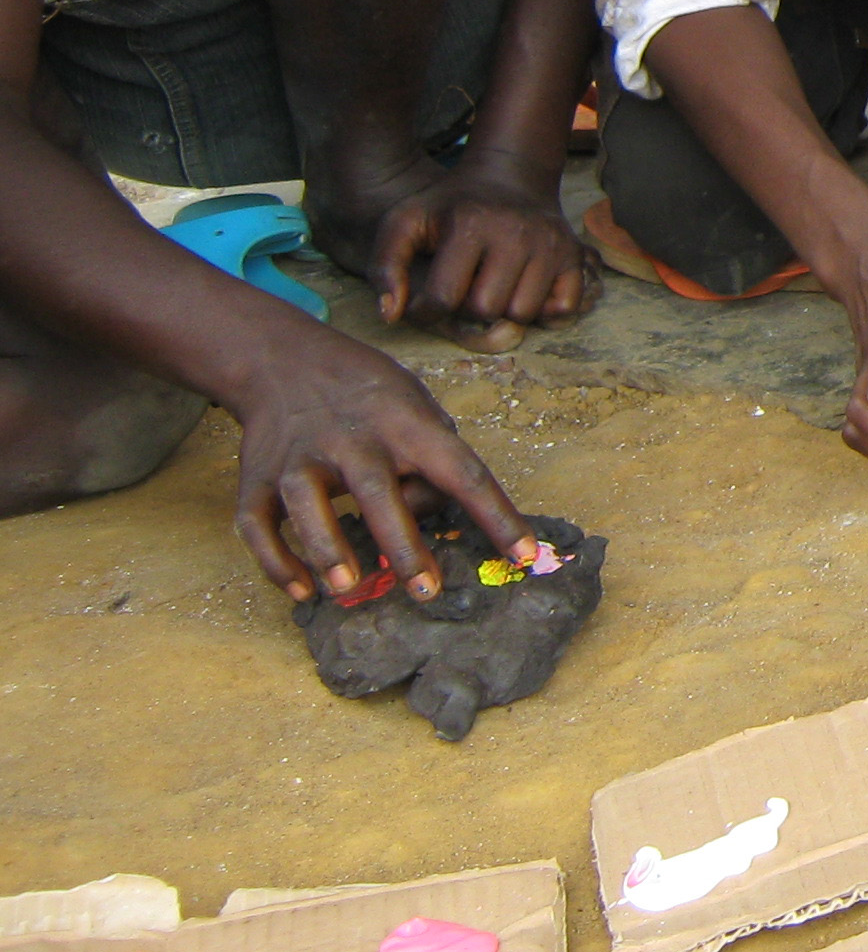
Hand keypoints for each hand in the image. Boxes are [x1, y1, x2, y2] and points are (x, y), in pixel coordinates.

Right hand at [231, 322, 534, 603]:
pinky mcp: (257, 479)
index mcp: (406, 424)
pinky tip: (300, 590)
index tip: (525, 557)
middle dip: (404, 545)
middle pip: (379, 491)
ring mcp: (299, 458)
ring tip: (349, 588)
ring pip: (306, 505)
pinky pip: (258, 524)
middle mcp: (352, 440)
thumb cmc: (369, 394)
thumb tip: (442, 510)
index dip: (498, 516)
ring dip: (327, 548)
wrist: (283, 360)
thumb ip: (434, 453)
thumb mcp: (417, 403)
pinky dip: (275, 560)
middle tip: (427, 591)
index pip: (463, 472)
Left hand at [370, 153, 588, 336]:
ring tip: (492, 289)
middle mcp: (515, 233)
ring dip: (503, 312)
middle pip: (486, 310)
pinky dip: (543, 311)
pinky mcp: (574, 254)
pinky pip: (563, 309)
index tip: (424, 300)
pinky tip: (524, 291)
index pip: (443, 298)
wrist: (509, 177)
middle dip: (467, 309)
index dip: (425, 311)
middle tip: (464, 289)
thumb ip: (385, 266)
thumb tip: (392, 315)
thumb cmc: (450, 207)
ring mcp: (550, 244)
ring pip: (523, 314)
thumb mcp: (406, 222)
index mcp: (469, 225)